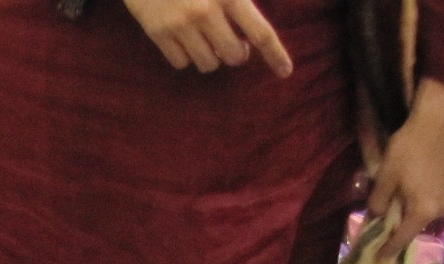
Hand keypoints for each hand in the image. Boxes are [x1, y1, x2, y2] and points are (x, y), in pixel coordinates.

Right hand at [119, 0, 292, 77]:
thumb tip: (254, 23)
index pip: (260, 32)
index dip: (276, 55)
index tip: (285, 72)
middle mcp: (206, 11)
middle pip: (234, 56)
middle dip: (236, 53)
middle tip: (232, 43)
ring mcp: (180, 24)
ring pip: (208, 64)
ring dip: (211, 56)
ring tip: (205, 39)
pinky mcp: (157, 32)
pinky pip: (181, 63)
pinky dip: (186, 56)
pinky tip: (184, 39)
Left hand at [366, 78, 443, 258]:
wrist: (439, 120)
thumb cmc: (409, 148)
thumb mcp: (386, 176)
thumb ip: (379, 202)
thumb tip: (376, 217)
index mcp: (423, 211)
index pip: (403, 238)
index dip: (390, 248)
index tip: (380, 257)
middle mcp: (443, 209)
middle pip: (419, 223)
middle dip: (405, 222)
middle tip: (393, 215)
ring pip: (432, 209)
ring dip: (420, 206)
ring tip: (410, 192)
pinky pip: (443, 195)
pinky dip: (432, 193)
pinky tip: (425, 178)